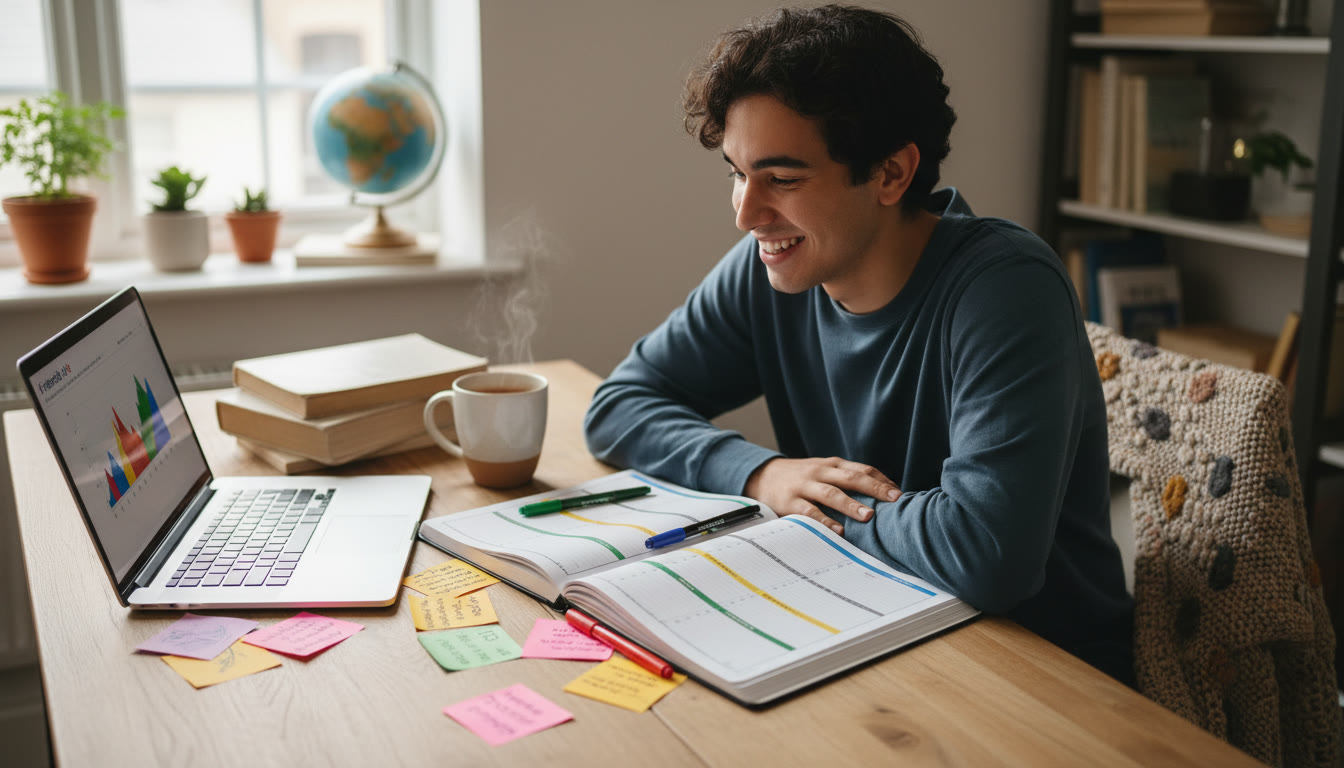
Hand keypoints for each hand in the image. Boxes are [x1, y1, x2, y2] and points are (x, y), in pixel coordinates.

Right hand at [744, 457, 901, 534]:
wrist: (761, 475)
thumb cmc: (800, 477)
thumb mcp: (823, 471)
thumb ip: (845, 479)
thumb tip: (881, 496)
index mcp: (832, 464)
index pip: (861, 469)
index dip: (881, 480)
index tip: (899, 494)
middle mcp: (820, 472)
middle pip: (851, 478)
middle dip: (874, 489)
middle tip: (894, 501)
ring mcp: (805, 486)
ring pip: (831, 493)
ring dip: (851, 504)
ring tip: (869, 515)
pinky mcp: (790, 502)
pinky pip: (809, 512)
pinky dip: (825, 521)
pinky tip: (838, 531)